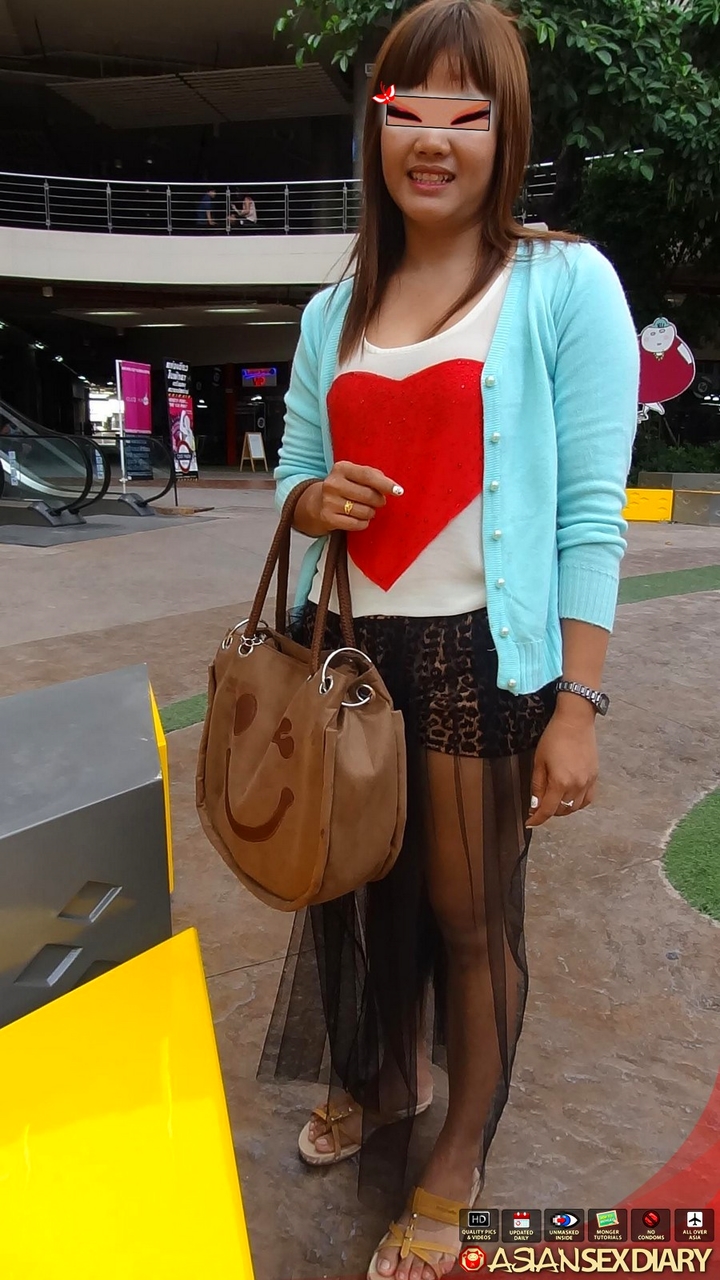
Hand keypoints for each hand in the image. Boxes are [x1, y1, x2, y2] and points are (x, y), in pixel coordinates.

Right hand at [299, 461, 402, 535]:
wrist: (318, 503)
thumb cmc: (346, 486)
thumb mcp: (356, 475)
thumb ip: (374, 477)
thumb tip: (394, 488)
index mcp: (341, 468)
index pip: (368, 476)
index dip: (385, 484)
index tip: (399, 491)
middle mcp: (332, 483)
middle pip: (368, 495)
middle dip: (379, 500)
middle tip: (379, 501)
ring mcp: (329, 501)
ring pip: (364, 512)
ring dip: (371, 513)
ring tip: (366, 509)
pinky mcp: (328, 517)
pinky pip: (357, 524)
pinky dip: (363, 523)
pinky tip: (359, 518)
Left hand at [524, 711, 598, 827]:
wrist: (575, 721)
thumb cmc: (554, 737)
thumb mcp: (539, 761)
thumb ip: (537, 786)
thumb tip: (535, 805)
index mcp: (560, 782)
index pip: (547, 810)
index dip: (537, 819)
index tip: (530, 822)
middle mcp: (576, 786)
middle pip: (561, 811)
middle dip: (548, 811)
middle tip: (538, 806)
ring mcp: (588, 782)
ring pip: (575, 808)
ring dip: (562, 809)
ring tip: (553, 801)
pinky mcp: (595, 777)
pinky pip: (587, 799)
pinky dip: (577, 803)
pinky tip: (569, 798)